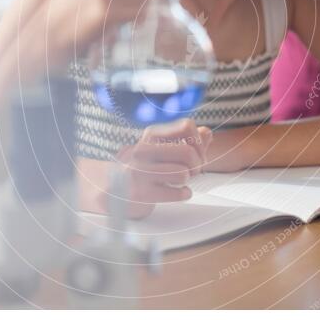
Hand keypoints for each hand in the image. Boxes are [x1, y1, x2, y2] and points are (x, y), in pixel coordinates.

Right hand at [79, 119, 211, 218]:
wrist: (113, 190)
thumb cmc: (145, 167)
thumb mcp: (163, 149)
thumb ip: (187, 140)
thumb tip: (206, 133)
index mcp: (152, 134)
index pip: (187, 126)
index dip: (199, 142)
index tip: (197, 154)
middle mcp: (143, 149)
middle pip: (188, 151)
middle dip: (197, 165)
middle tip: (193, 171)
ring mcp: (140, 171)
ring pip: (183, 173)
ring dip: (188, 180)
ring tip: (180, 180)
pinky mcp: (141, 192)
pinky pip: (177, 192)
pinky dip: (184, 193)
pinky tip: (179, 192)